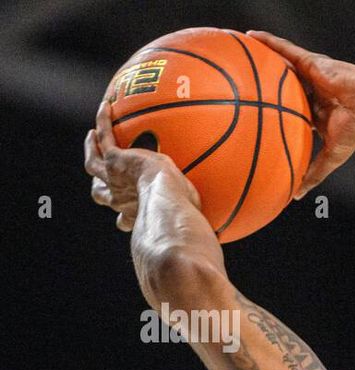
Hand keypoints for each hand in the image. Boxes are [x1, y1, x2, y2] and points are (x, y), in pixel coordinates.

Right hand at [84, 99, 196, 231]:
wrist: (170, 206)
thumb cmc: (185, 218)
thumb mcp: (190, 216)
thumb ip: (194, 217)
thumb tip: (216, 230)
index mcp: (138, 215)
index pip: (124, 218)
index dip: (123, 215)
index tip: (126, 215)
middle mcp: (121, 201)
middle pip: (101, 194)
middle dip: (99, 186)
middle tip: (100, 175)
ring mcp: (115, 180)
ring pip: (94, 164)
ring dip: (91, 150)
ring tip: (93, 136)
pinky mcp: (116, 161)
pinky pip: (106, 137)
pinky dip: (104, 122)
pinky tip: (106, 106)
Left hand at [248, 31, 354, 197]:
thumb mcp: (331, 157)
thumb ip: (313, 173)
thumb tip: (295, 196)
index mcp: (313, 112)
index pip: (288, 112)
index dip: (272, 114)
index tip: (252, 119)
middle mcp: (309, 92)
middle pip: (279, 87)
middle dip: (260, 86)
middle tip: (236, 86)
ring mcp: (309, 75)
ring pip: (279, 65)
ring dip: (260, 58)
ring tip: (236, 53)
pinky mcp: (311, 61)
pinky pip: (285, 49)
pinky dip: (268, 42)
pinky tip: (250, 36)